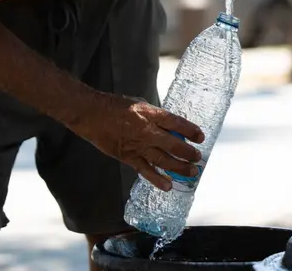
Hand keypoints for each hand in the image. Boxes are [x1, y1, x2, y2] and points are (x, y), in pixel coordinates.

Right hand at [71, 94, 204, 190]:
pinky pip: (145, 170)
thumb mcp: (139, 104)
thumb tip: (169, 126)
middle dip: (188, 153)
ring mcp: (137, 146)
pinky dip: (157, 179)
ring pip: (163, 160)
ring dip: (179, 167)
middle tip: (198, 158)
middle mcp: (146, 131)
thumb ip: (154, 116)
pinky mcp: (128, 157)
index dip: (190, 130)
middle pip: (173, 144)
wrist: (91, 114)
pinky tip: (168, 186)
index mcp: (150, 114)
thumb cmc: (114, 106)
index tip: (200, 136)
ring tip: (192, 172)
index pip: (175, 123)